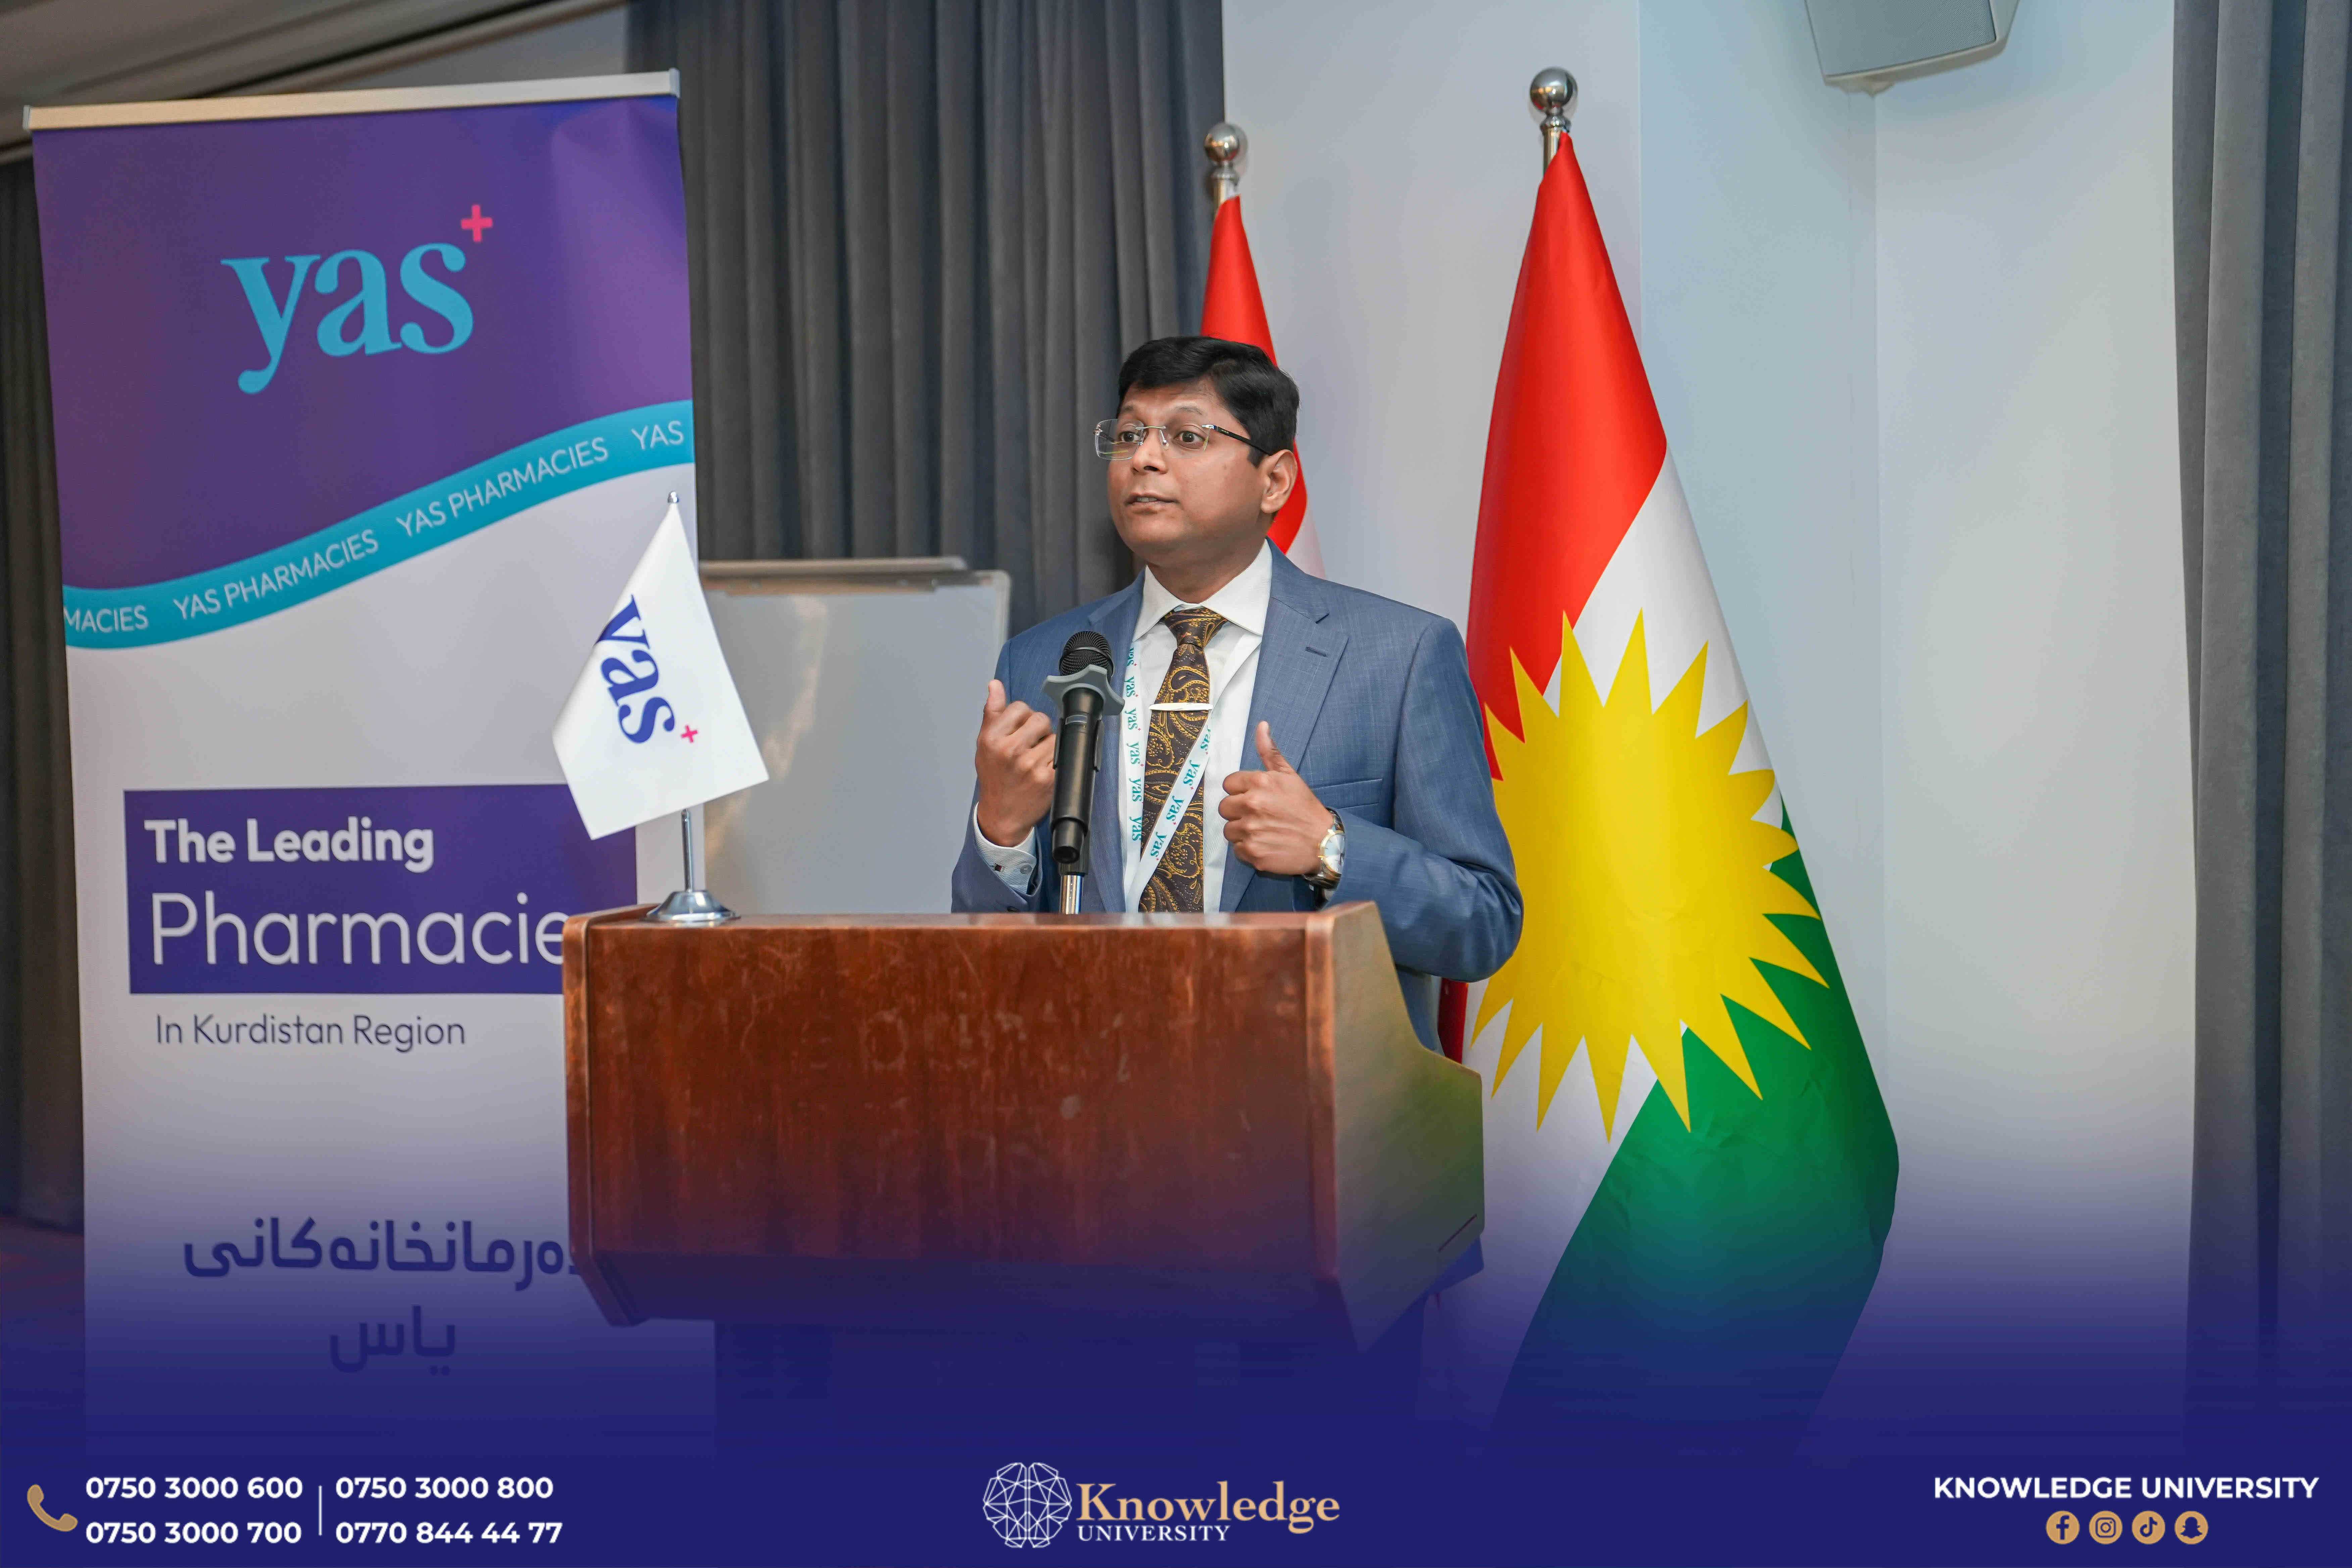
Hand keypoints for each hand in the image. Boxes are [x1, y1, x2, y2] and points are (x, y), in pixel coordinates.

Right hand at [975, 679, 1053, 845]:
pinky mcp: (1048, 778)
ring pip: (1054, 737)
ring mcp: (1030, 765)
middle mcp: (1010, 750)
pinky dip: (1056, 760)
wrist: (1002, 815)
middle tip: (1029, 745)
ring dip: (1048, 745)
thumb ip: (993, 713)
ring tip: (1035, 759)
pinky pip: (1061, 755)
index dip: (1023, 717)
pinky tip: (1043, 769)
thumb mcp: (985, 744)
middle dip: (1038, 729)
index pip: (1020, 707)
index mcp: (992, 739)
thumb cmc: (994, 778)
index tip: (1018, 730)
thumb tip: (994, 685)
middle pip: (1041, 719)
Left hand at [1219, 722, 1329, 876]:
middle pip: (1224, 807)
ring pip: (1229, 829)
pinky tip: (1264, 844)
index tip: (1255, 797)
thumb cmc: (1305, 807)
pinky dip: (1248, 849)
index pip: (1228, 784)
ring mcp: (1250, 830)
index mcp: (1259, 783)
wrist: (1323, 842)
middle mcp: (1252, 805)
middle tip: (1259, 815)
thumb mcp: (1289, 776)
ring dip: (1242, 831)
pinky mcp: (1252, 852)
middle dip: (1238, 811)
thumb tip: (1261, 726)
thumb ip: (1270, 752)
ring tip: (1262, 831)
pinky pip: (1236, 849)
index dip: (1240, 791)